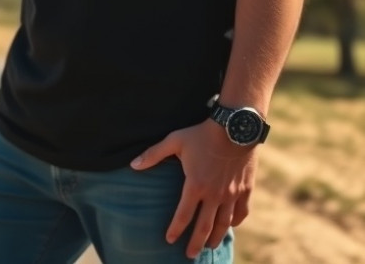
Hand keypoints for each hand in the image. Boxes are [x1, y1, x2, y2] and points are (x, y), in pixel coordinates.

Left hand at [130, 119, 257, 258]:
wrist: (235, 127)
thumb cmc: (202, 134)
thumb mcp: (174, 141)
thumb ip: (153, 155)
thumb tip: (133, 165)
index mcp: (195, 185)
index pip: (183, 215)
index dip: (176, 230)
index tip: (169, 240)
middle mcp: (215, 194)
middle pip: (205, 226)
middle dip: (196, 243)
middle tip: (190, 255)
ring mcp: (232, 193)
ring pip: (225, 223)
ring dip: (216, 237)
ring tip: (209, 246)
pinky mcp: (246, 189)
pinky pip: (242, 212)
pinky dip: (236, 222)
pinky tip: (231, 226)